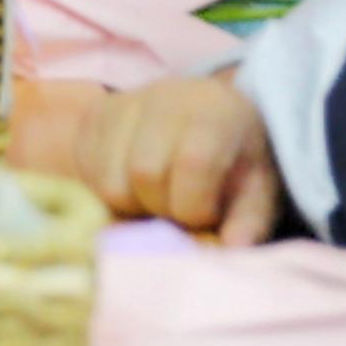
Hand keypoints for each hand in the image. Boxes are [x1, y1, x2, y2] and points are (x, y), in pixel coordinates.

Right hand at [79, 73, 285, 242]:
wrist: (209, 113)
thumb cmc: (235, 158)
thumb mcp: (258, 186)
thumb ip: (250, 219)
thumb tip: (232, 249)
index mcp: (213, 110)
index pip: (192, 163)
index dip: (195, 205)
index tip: (206, 215)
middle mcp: (164, 97)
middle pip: (144, 173)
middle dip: (161, 208)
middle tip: (177, 211)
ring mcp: (123, 104)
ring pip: (109, 181)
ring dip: (132, 206)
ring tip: (154, 200)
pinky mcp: (93, 118)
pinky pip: (87, 175)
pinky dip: (108, 195)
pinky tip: (133, 189)